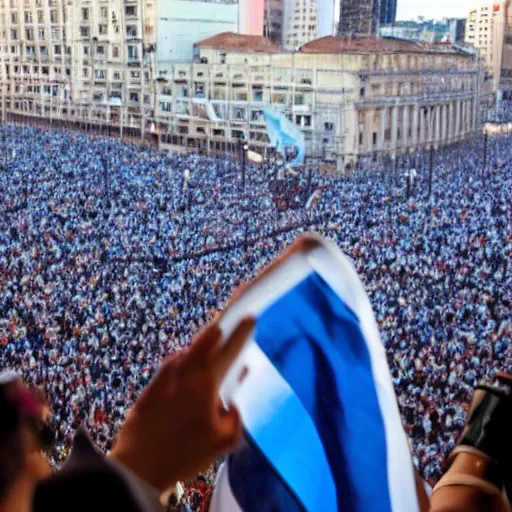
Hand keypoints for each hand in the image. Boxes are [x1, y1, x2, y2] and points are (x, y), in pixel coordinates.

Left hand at [110, 317, 253, 491]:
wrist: (139, 465)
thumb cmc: (185, 454)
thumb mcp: (223, 440)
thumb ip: (235, 415)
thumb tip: (234, 399)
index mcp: (206, 381)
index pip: (229, 349)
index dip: (242, 332)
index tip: (250, 318)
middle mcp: (185, 370)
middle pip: (207, 338)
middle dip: (221, 324)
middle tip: (231, 316)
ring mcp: (166, 374)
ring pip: (190, 349)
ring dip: (204, 341)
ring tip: (215, 336)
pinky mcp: (152, 384)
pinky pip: (175, 363)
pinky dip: (187, 358)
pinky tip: (191, 364)